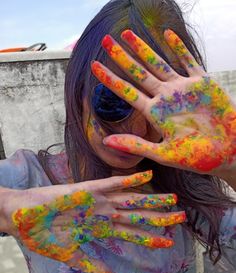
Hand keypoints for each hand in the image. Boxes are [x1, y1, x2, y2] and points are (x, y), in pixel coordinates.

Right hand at [1, 171, 184, 272]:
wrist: (25, 217)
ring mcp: (98, 200)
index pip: (131, 234)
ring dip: (151, 200)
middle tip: (181, 217)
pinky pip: (113, 183)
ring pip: (131, 200)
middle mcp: (104, 213)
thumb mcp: (72, 256)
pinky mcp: (89, 189)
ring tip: (172, 200)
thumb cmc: (45, 235)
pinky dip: (130, 180)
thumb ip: (94, 267)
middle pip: (137, 216)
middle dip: (159, 217)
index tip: (169, 242)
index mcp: (100, 228)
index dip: (150, 238)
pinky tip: (147, 176)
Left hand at [91, 29, 235, 174]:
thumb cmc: (198, 157)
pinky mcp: (202, 83)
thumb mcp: (164, 154)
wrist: (228, 152)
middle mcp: (165, 98)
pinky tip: (167, 35)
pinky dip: (179, 48)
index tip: (94, 67)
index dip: (110, 79)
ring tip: (127, 34)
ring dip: (143, 48)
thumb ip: (136, 145)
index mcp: (155, 114)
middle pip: (139, 73)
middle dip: (122, 57)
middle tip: (105, 41)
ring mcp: (183, 89)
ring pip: (159, 63)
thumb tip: (105, 143)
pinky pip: (189, 61)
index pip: (127, 92)